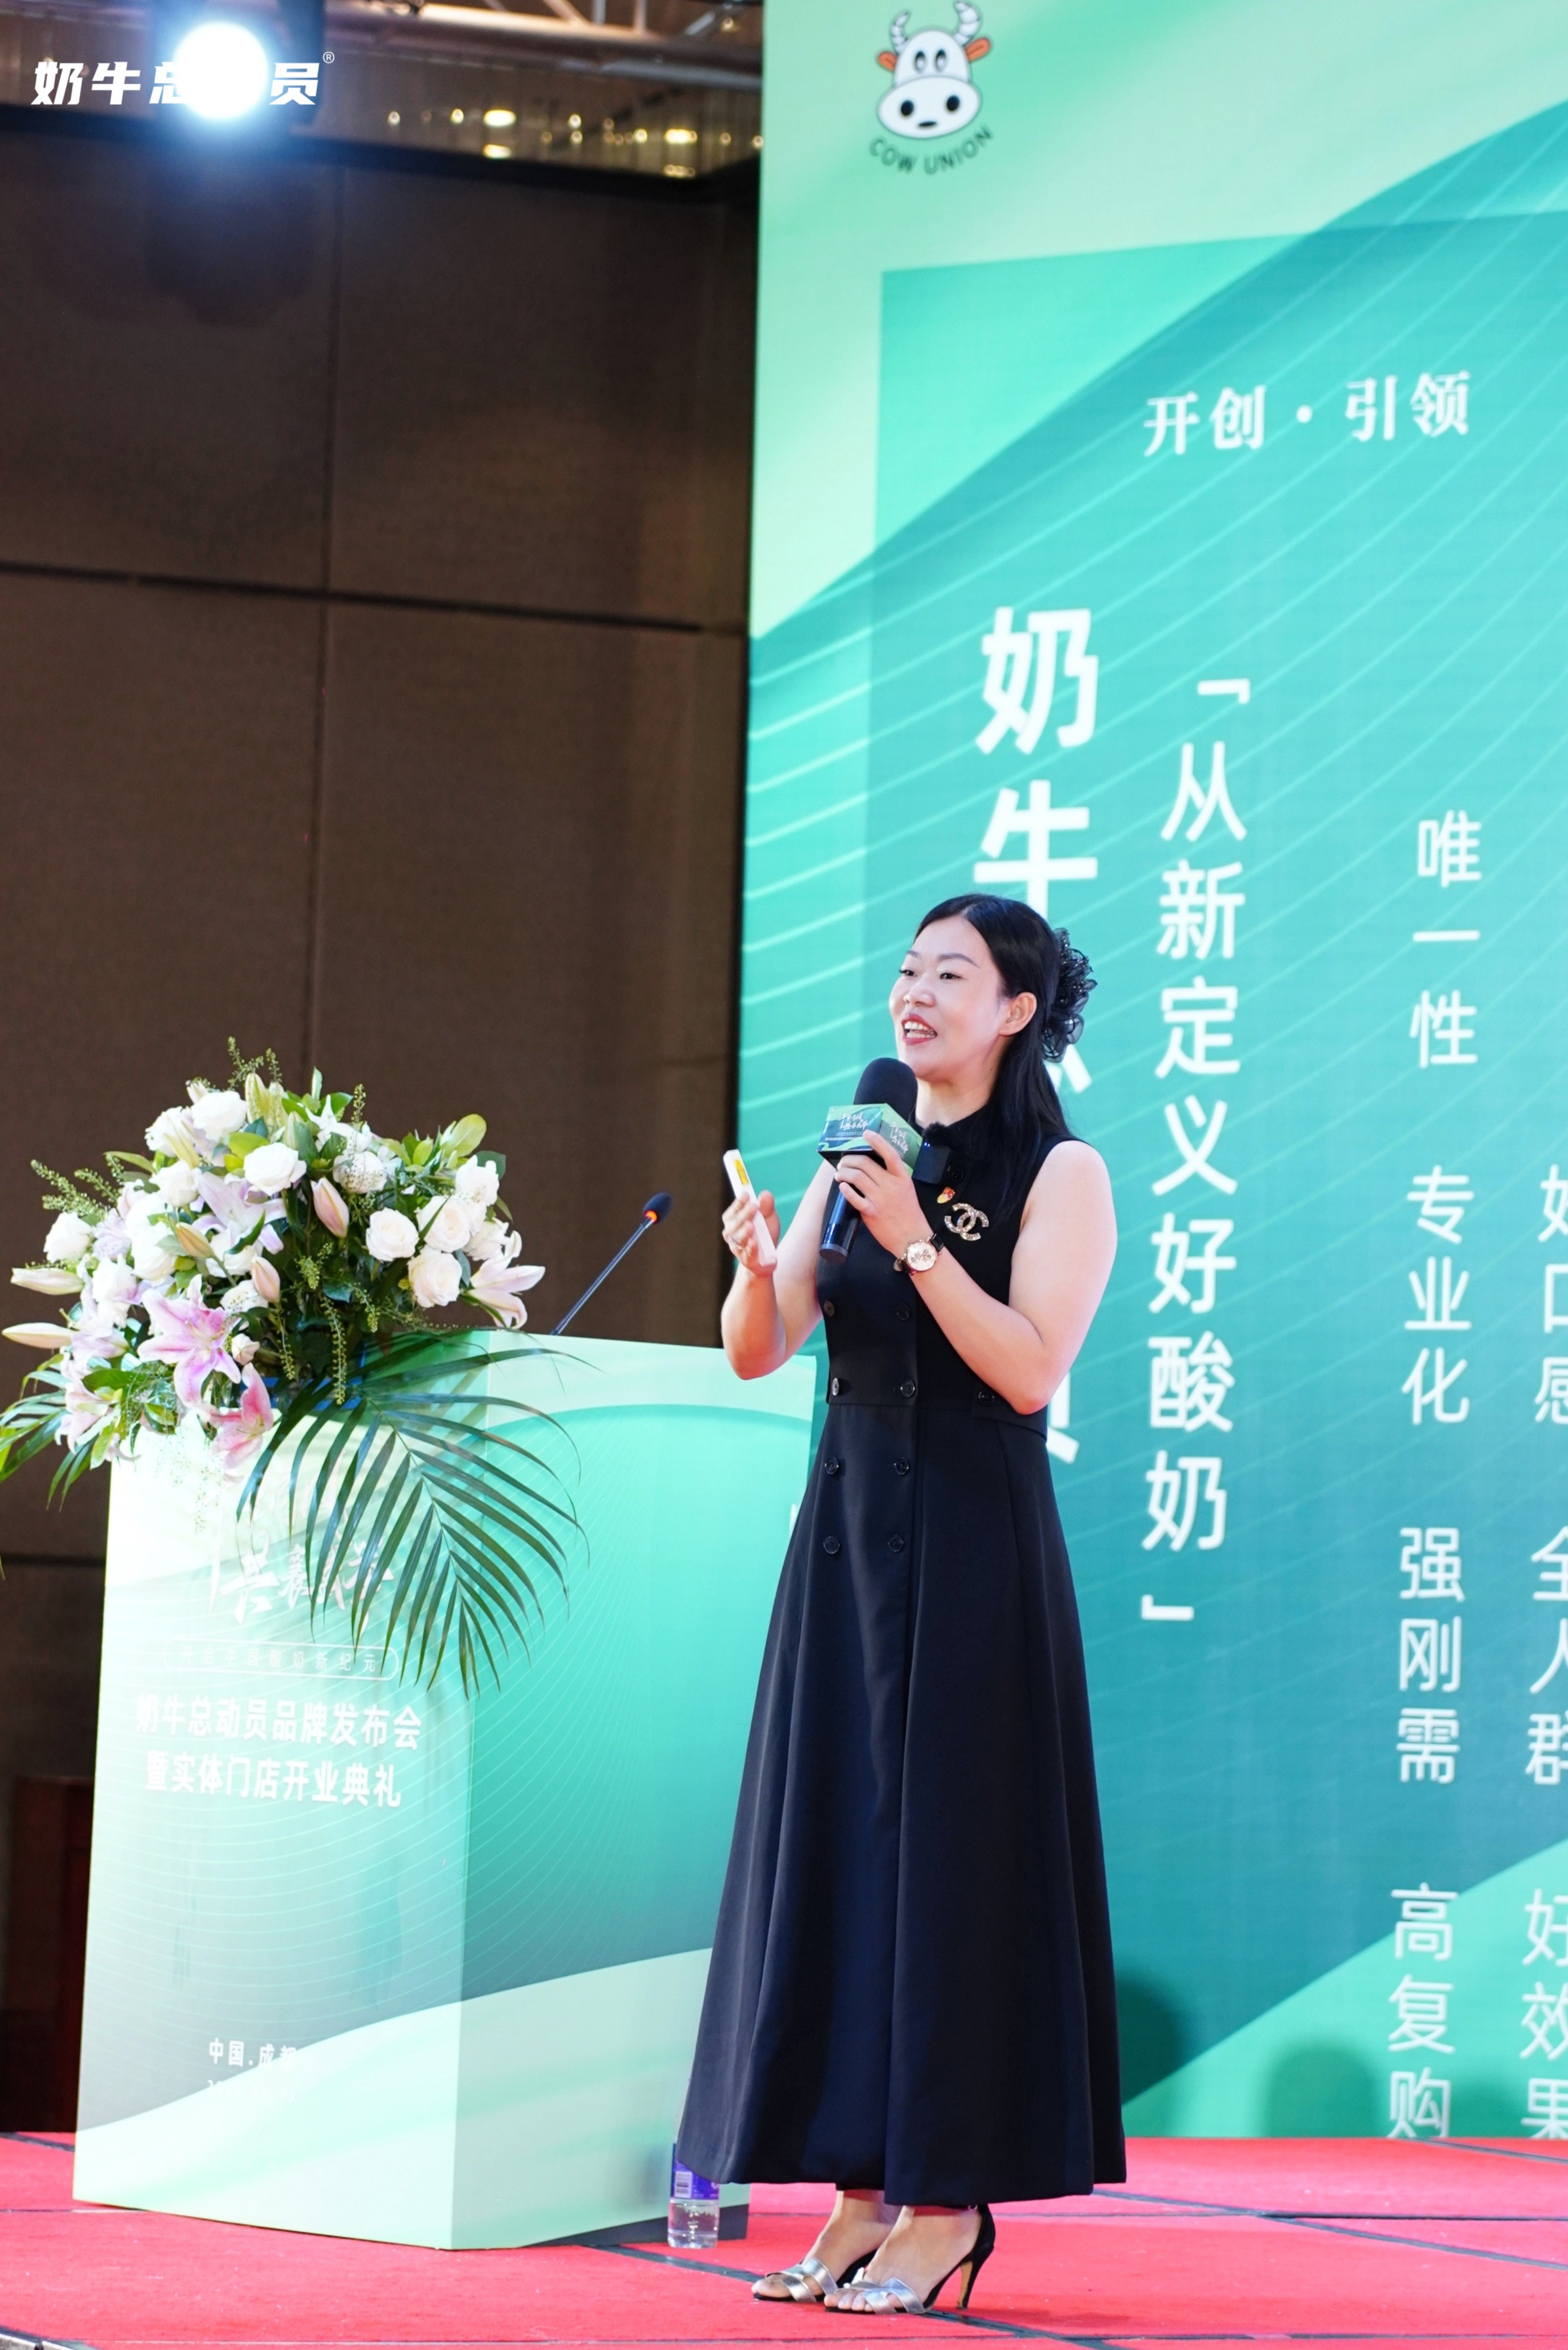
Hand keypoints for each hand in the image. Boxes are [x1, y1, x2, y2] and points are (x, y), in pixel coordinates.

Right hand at [722, 1187, 779, 1277]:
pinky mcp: (746, 1260)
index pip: (733, 1211)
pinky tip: (754, 1242)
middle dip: (744, 1214)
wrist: (766, 1259)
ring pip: (738, 1239)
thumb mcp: (768, 1218)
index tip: (746, 1194)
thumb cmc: (765, 1234)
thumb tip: (765, 1194)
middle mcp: (731, 1234)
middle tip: (754, 1206)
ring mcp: (738, 1248)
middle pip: (735, 1223)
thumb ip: (767, 1207)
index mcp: (733, 1222)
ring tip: (751, 1225)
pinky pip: (747, 1254)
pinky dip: (750, 1248)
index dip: (738, 1203)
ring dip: (744, 1232)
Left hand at [832, 1134, 928, 1260]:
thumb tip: (872, 1167)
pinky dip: (845, 1189)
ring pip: (856, 1177)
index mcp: (902, 1178)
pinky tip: (841, 1185)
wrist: (912, 1238)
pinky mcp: (871, 1212)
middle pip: (865, 1163)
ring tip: (839, 1173)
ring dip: (844, 1172)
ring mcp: (880, 1199)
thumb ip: (892, 1178)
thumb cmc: (908, 1213)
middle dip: (849, 1159)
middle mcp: (891, 1185)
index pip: (889, 1154)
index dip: (877, 1141)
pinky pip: (854, 1197)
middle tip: (843, 1162)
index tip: (866, 1133)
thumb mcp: (906, 1190)